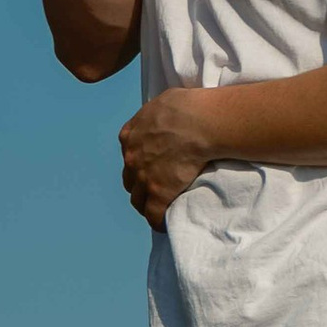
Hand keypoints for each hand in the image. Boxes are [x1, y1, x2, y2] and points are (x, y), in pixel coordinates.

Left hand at [119, 87, 218, 229]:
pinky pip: (154, 215)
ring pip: (137, 199)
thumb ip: (154, 115)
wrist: (198, 122)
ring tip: (157, 207)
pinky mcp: (159, 193)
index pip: (128, 156)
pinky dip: (157, 221)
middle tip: (152, 188)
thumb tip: (162, 115)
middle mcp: (131, 158)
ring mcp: (144, 178)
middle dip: (138, 184)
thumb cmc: (186, 106)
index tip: (148, 168)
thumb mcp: (161, 102)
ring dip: (146, 203)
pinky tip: (164, 224)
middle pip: (129, 179)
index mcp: (130, 136)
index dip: (138, 163)